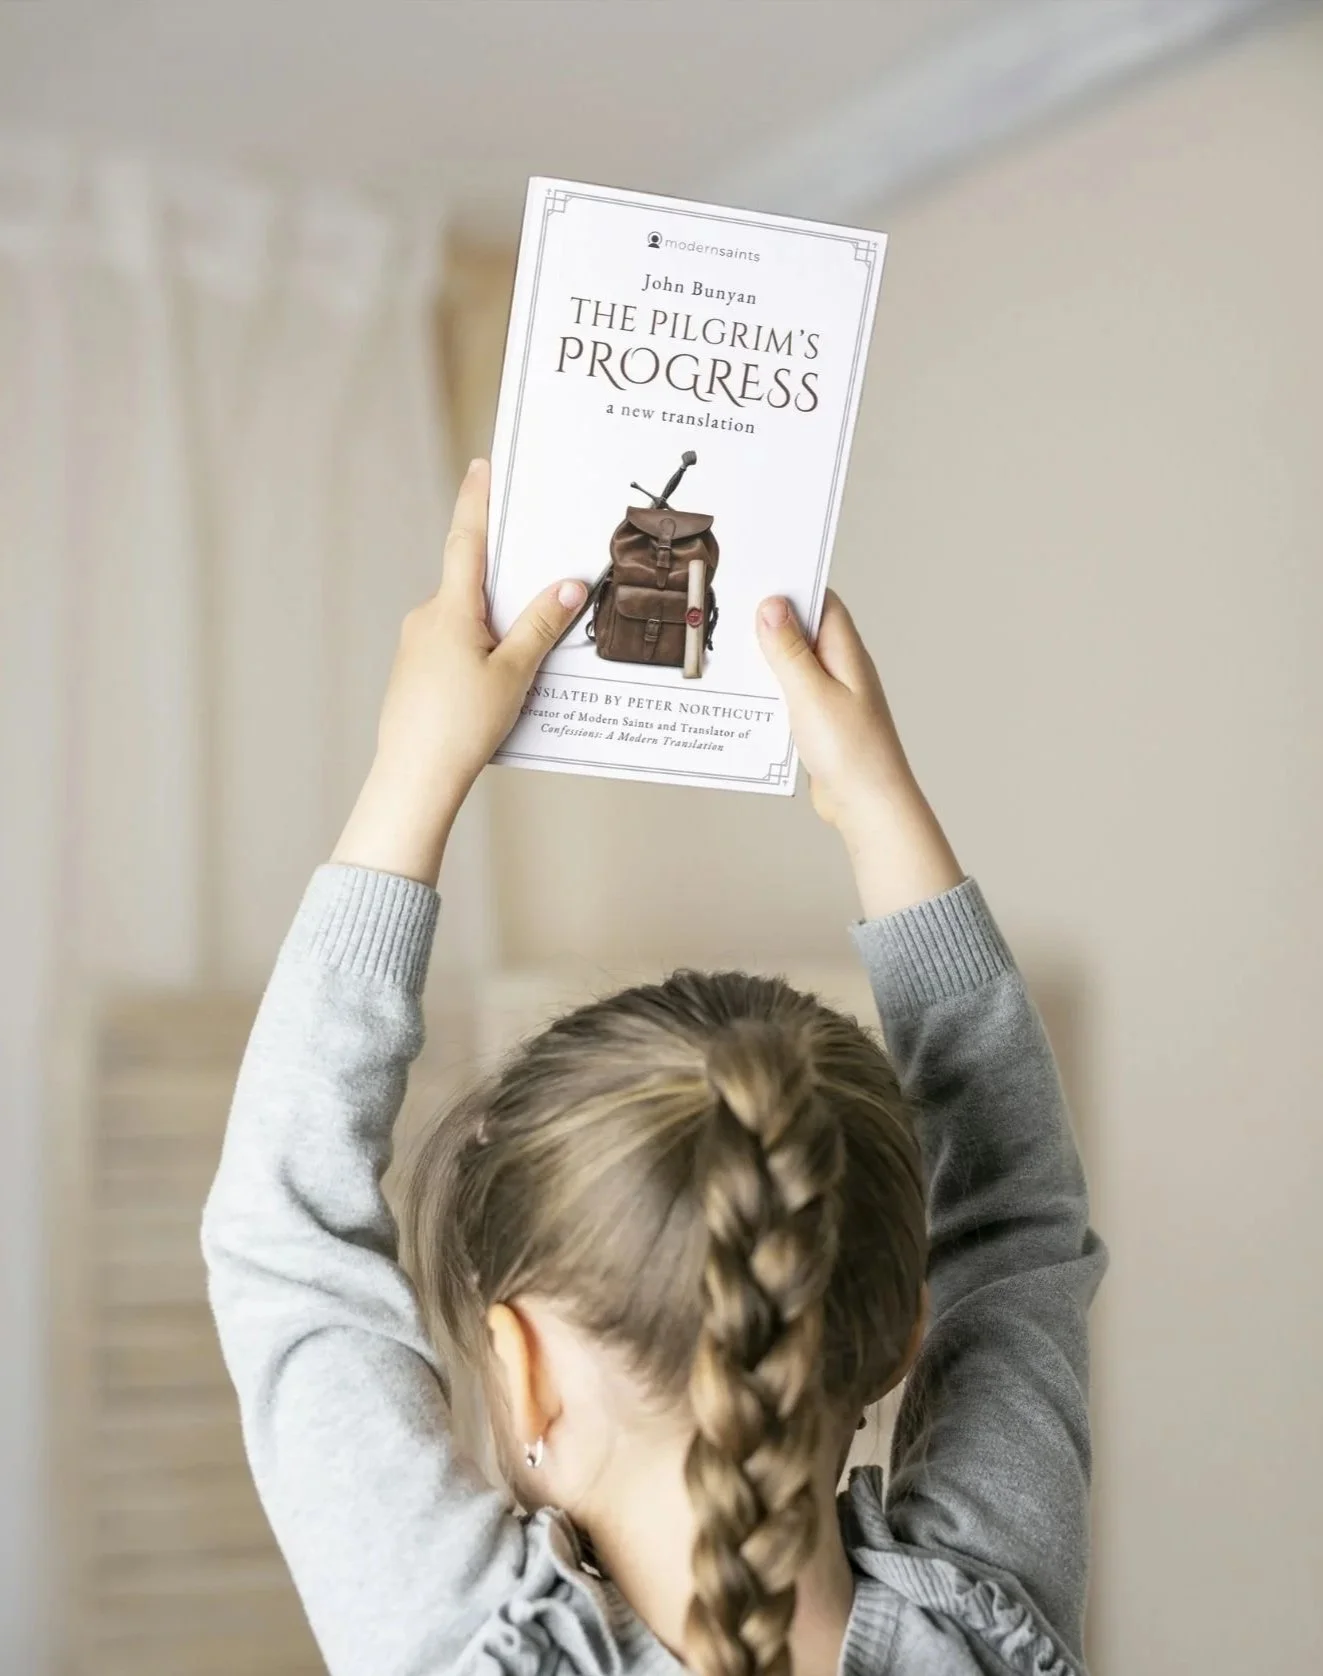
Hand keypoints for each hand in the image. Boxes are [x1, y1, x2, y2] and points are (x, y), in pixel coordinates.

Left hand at [332, 459, 587, 884]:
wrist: (414, 778)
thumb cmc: (460, 726)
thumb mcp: (514, 673)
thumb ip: (541, 625)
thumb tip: (568, 584)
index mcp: (451, 609)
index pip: (466, 540)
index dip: (477, 500)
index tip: (482, 465)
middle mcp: (427, 619)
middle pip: (474, 583)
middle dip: (509, 581)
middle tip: (543, 574)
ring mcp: (417, 647)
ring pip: (468, 620)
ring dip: (499, 627)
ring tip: (533, 655)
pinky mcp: (416, 674)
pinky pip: (457, 648)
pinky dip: (483, 652)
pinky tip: (504, 682)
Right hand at [756, 591, 962, 918]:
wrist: (868, 807)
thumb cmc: (853, 753)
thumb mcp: (811, 694)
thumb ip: (789, 651)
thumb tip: (772, 606)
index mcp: (846, 652)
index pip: (821, 601)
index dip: (791, 584)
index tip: (757, 573)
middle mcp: (841, 669)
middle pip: (802, 630)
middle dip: (768, 622)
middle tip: (729, 612)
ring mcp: (831, 696)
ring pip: (792, 665)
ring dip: (764, 660)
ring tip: (727, 653)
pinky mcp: (819, 722)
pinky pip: (789, 695)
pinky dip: (767, 691)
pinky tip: (744, 697)